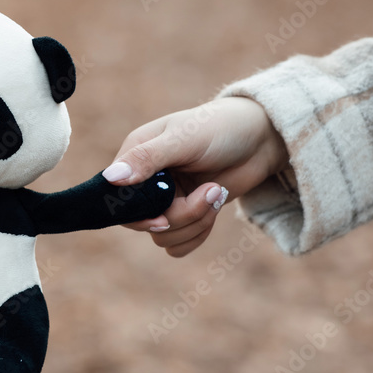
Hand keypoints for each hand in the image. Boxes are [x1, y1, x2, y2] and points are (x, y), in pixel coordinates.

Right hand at [103, 97, 287, 256]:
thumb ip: (147, 158)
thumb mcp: (183, 139)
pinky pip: (178, 244)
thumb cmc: (220, 128)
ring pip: (164, 236)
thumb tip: (111, 179)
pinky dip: (199, 234)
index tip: (164, 216)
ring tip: (218, 192)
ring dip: (196, 222)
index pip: (118, 199)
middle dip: (181, 216)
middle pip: (143, 223)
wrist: (261, 138)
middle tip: (210, 192)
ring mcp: (166, 200)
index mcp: (135, 157)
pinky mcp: (186, 214)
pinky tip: (215, 207)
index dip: (138, 215)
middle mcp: (145, 181)